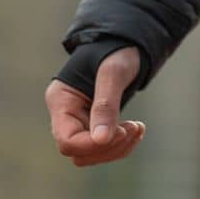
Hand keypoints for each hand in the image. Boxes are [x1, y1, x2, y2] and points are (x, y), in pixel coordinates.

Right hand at [45, 46, 145, 168]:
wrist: (125, 44)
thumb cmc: (116, 51)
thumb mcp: (113, 73)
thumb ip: (106, 104)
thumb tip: (101, 140)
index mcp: (60, 100)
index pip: (67, 140)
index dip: (93, 144)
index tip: (121, 131)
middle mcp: (65, 114)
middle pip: (78, 151)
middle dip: (108, 146)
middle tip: (134, 128)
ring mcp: (77, 121)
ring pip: (91, 154)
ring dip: (117, 148)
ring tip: (138, 128)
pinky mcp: (92, 125)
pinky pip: (103, 148)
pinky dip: (121, 144)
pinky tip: (137, 129)